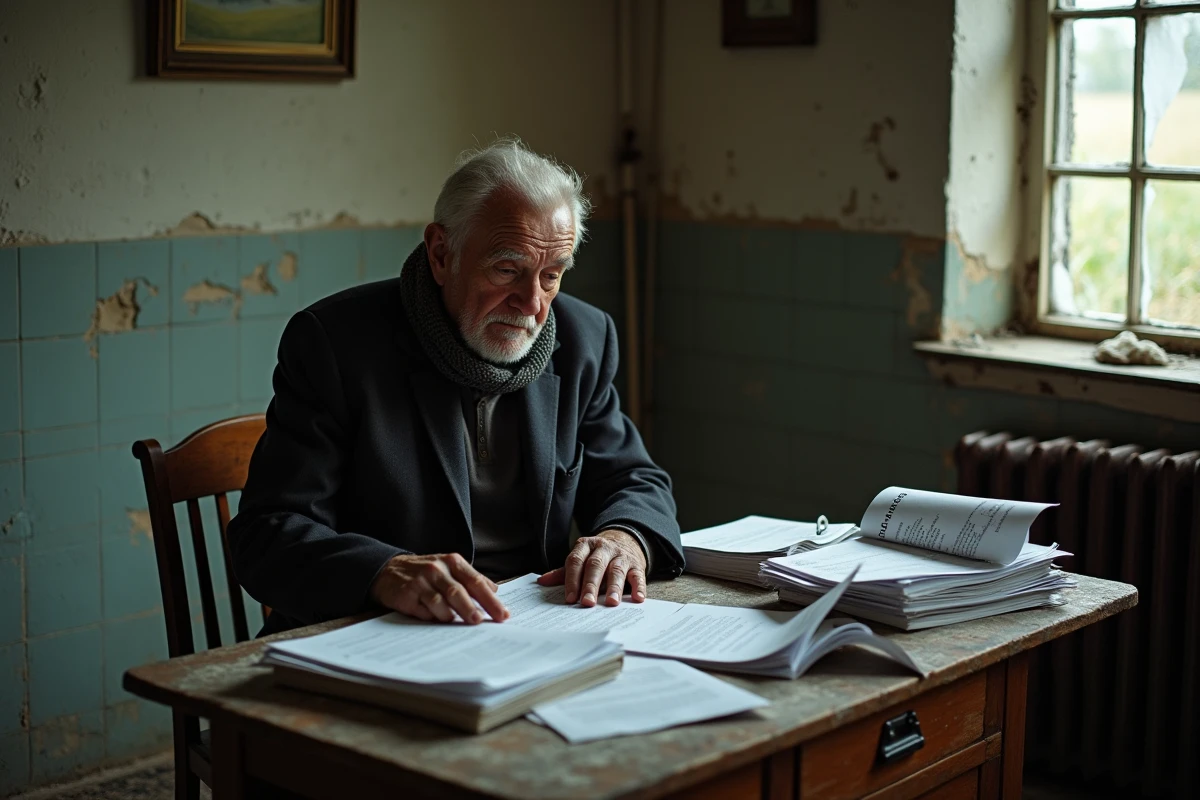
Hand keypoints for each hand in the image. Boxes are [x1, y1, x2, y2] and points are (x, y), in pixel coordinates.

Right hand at [370, 553, 508, 623]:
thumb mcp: (449, 568)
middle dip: (471, 609)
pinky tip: (437, 620)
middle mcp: (437, 570)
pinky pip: (423, 611)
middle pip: (458, 592)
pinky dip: (433, 617)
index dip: (490, 599)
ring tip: (457, 623)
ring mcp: (420, 582)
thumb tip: (495, 591)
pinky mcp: (406, 595)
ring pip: (440, 602)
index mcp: (452, 562)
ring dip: (451, 616)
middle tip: (480, 622)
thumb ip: (471, 578)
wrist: (389, 570)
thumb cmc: (425, 572)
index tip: (502, 615)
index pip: (475, 581)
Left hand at [537, 529, 647, 607]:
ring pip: (616, 571)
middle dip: (590, 585)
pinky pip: (638, 575)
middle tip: (587, 603)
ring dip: (614, 588)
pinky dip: (639, 587)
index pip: (576, 561)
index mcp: (585, 546)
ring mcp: (621, 556)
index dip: (572, 580)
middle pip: (595, 566)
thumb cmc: (597, 557)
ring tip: (611, 603)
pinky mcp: (637, 565)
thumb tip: (541, 581)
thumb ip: (564, 572)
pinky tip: (637, 599)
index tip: (569, 598)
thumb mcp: (581, 559)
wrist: (625, 540)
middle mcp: (603, 548)